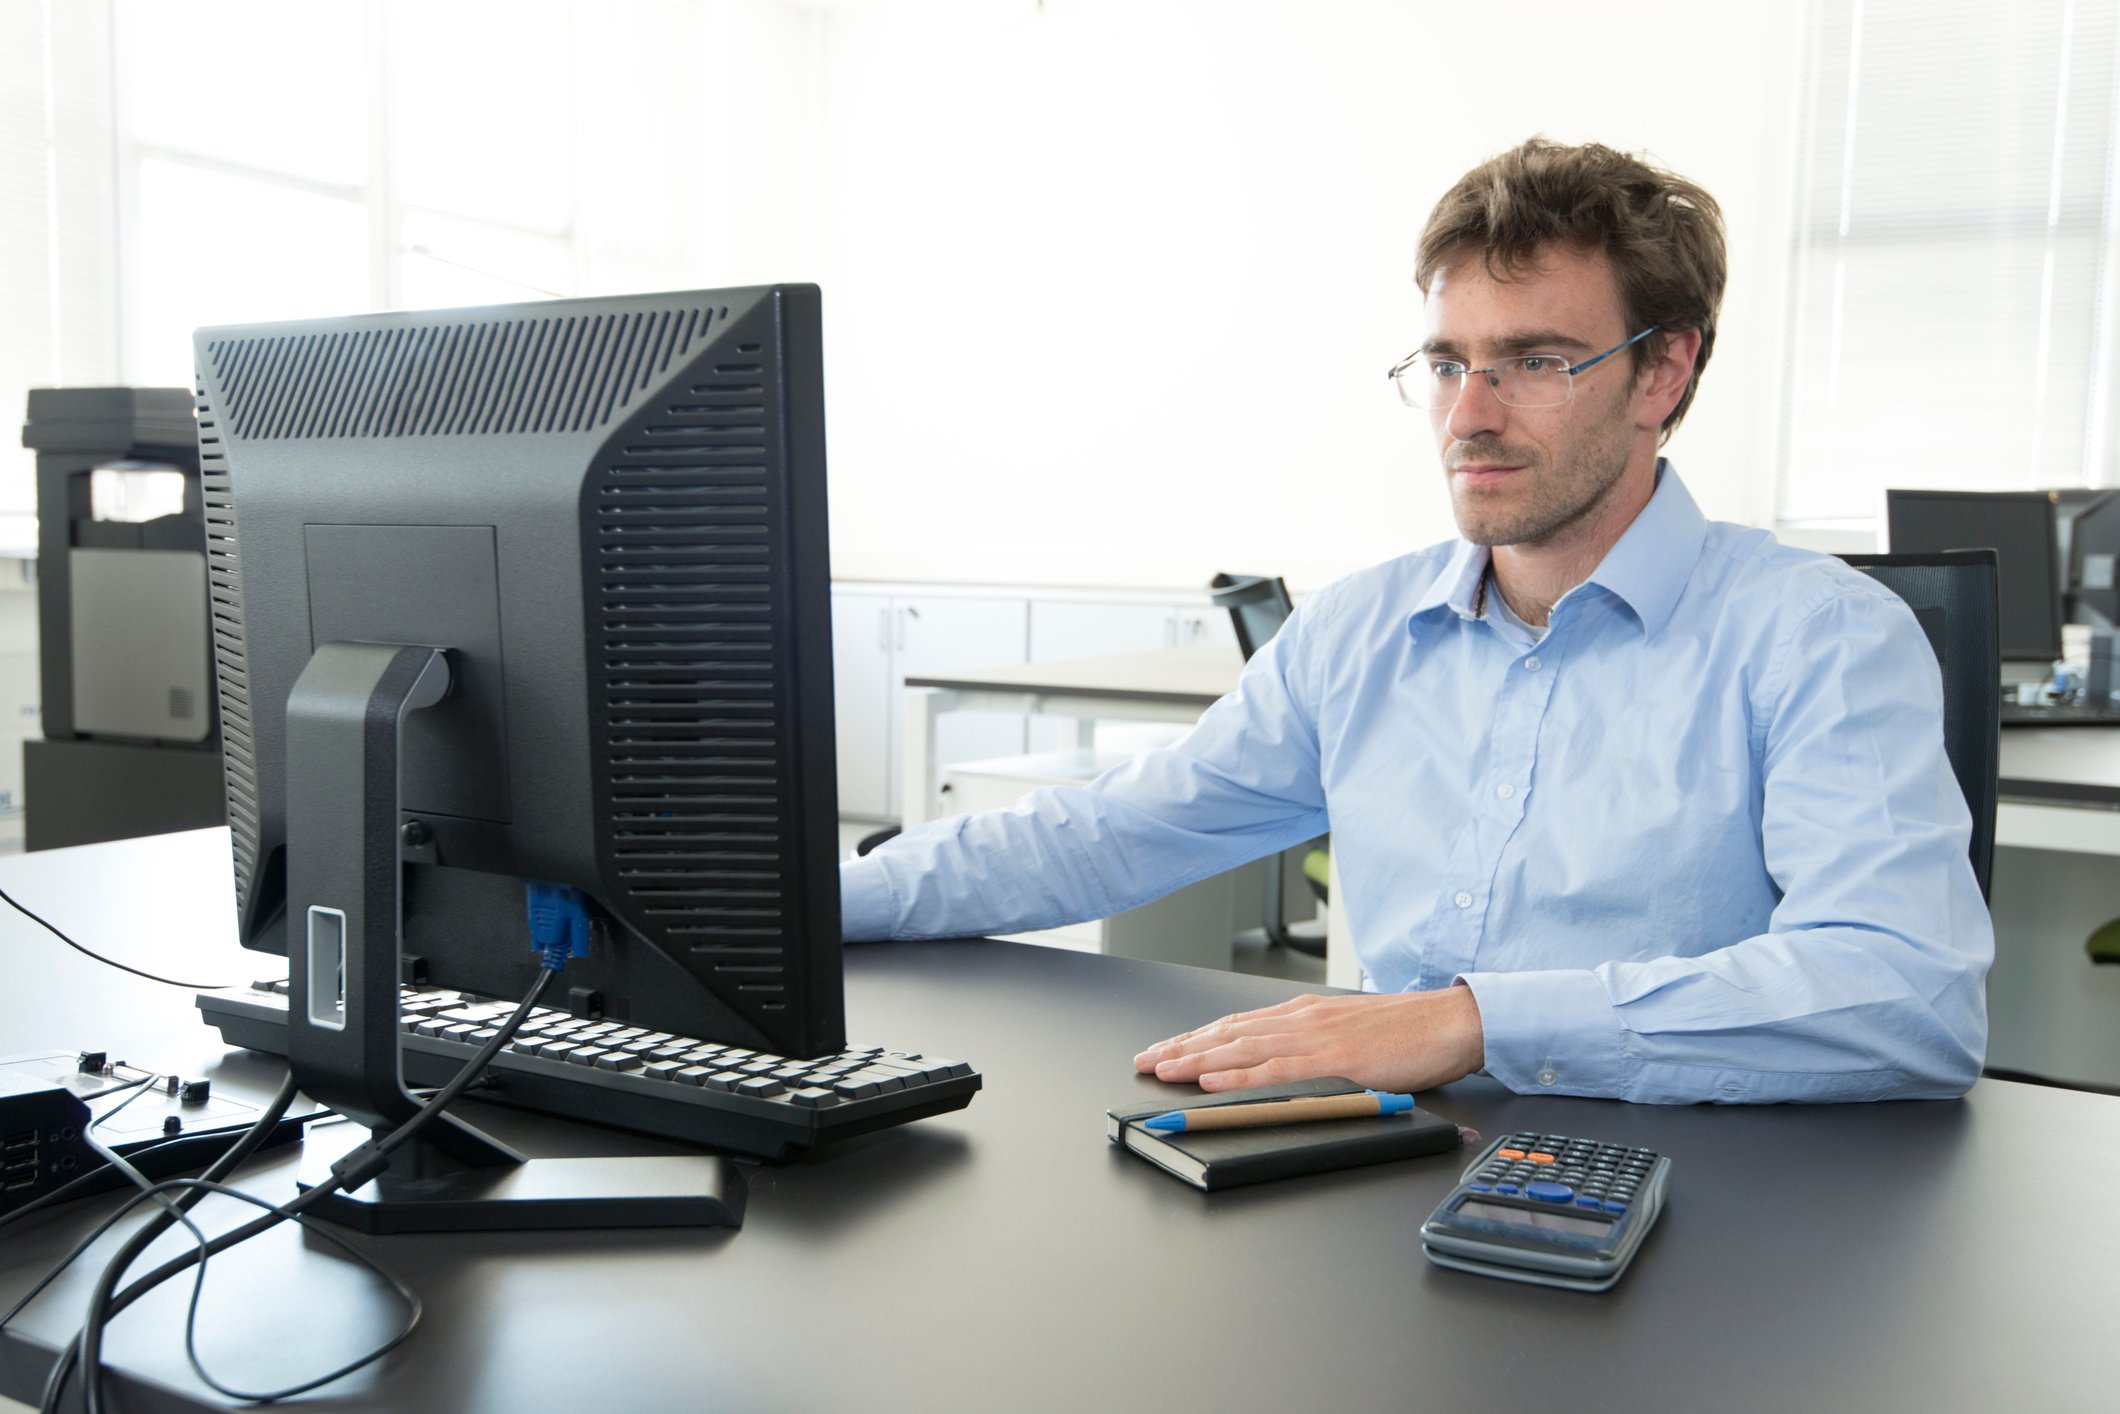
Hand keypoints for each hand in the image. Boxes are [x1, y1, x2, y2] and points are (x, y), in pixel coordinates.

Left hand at [1131, 985, 1485, 1093]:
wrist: (1451, 1022)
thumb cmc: (1409, 1032)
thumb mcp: (1351, 1032)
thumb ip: (1316, 1044)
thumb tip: (1286, 1063)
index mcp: (1305, 1014)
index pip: (1238, 1024)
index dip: (1196, 1036)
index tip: (1165, 1047)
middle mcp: (1302, 1020)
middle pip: (1229, 1033)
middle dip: (1182, 1047)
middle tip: (1145, 1060)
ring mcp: (1316, 1038)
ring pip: (1242, 1049)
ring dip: (1196, 1060)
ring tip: (1162, 1069)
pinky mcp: (1334, 1060)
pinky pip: (1276, 1069)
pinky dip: (1238, 1075)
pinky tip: (1211, 1080)